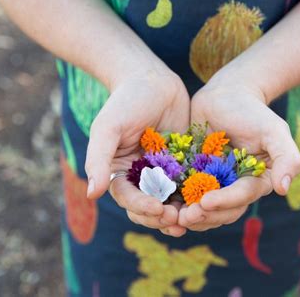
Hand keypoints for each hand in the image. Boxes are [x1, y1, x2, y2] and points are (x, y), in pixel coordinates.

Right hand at [85, 67, 189, 236]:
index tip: (157, 209)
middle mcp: (141, 176)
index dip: (141, 207)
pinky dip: (197, 196)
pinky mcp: (184, 164)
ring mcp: (164, 172)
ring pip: (171, 201)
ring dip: (181, 213)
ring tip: (193, 218)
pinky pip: (190, 185)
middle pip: (149, 207)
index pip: (128, 198)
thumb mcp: (108, 128)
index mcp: (120, 172)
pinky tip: (208, 202)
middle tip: (177, 219)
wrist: (153, 80)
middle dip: (161, 217)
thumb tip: (92, 194)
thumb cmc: (126, 102)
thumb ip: (98, 159)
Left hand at [179, 72, 299, 230]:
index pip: (241, 197)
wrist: (226, 94)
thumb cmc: (252, 111)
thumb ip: (286, 157)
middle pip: (222, 211)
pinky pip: (185, 195)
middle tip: (185, 215)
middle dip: (204, 215)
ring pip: (203, 209)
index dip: (225, 202)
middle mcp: (235, 187)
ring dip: (189, 215)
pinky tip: (162, 202)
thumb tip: (283, 189)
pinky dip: (175, 202)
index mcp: (255, 181)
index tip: (205, 201)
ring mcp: (213, 184)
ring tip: (172, 215)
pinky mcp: (194, 177)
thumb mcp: (274, 129)